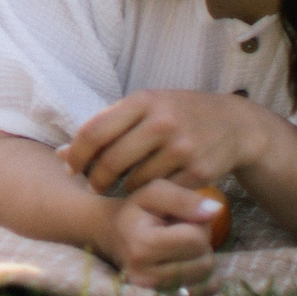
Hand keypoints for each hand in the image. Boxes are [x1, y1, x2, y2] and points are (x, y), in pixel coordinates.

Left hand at [61, 89, 258, 195]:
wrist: (236, 125)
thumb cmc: (178, 115)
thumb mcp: (145, 108)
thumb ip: (105, 126)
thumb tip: (59, 155)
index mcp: (143, 101)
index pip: (94, 132)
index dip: (75, 155)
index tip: (69, 168)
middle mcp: (162, 122)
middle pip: (111, 161)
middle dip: (96, 178)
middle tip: (94, 184)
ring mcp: (183, 148)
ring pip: (134, 181)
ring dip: (124, 187)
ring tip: (126, 182)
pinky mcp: (199, 172)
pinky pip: (160, 192)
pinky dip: (151, 194)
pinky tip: (152, 188)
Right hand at [88, 177, 224, 295]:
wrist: (110, 234)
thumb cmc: (135, 210)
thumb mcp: (154, 192)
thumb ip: (184, 198)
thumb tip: (217, 210)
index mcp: (141, 245)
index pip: (196, 239)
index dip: (197, 224)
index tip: (180, 217)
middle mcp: (144, 275)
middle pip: (204, 261)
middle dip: (200, 242)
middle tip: (180, 231)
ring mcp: (153, 292)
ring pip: (206, 276)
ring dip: (200, 257)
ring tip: (180, 245)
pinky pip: (203, 293)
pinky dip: (203, 276)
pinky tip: (187, 262)